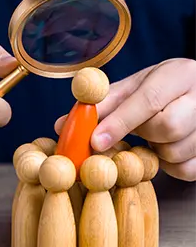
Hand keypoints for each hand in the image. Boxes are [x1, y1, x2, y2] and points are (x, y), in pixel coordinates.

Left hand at [55, 58, 195, 181]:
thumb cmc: (162, 88)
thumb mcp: (135, 87)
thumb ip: (102, 104)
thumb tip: (63, 124)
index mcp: (179, 75)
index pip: (149, 100)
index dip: (119, 122)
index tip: (95, 141)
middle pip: (167, 128)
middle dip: (143, 133)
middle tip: (141, 128)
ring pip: (175, 153)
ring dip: (155, 150)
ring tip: (155, 135)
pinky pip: (185, 170)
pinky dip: (169, 165)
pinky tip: (167, 147)